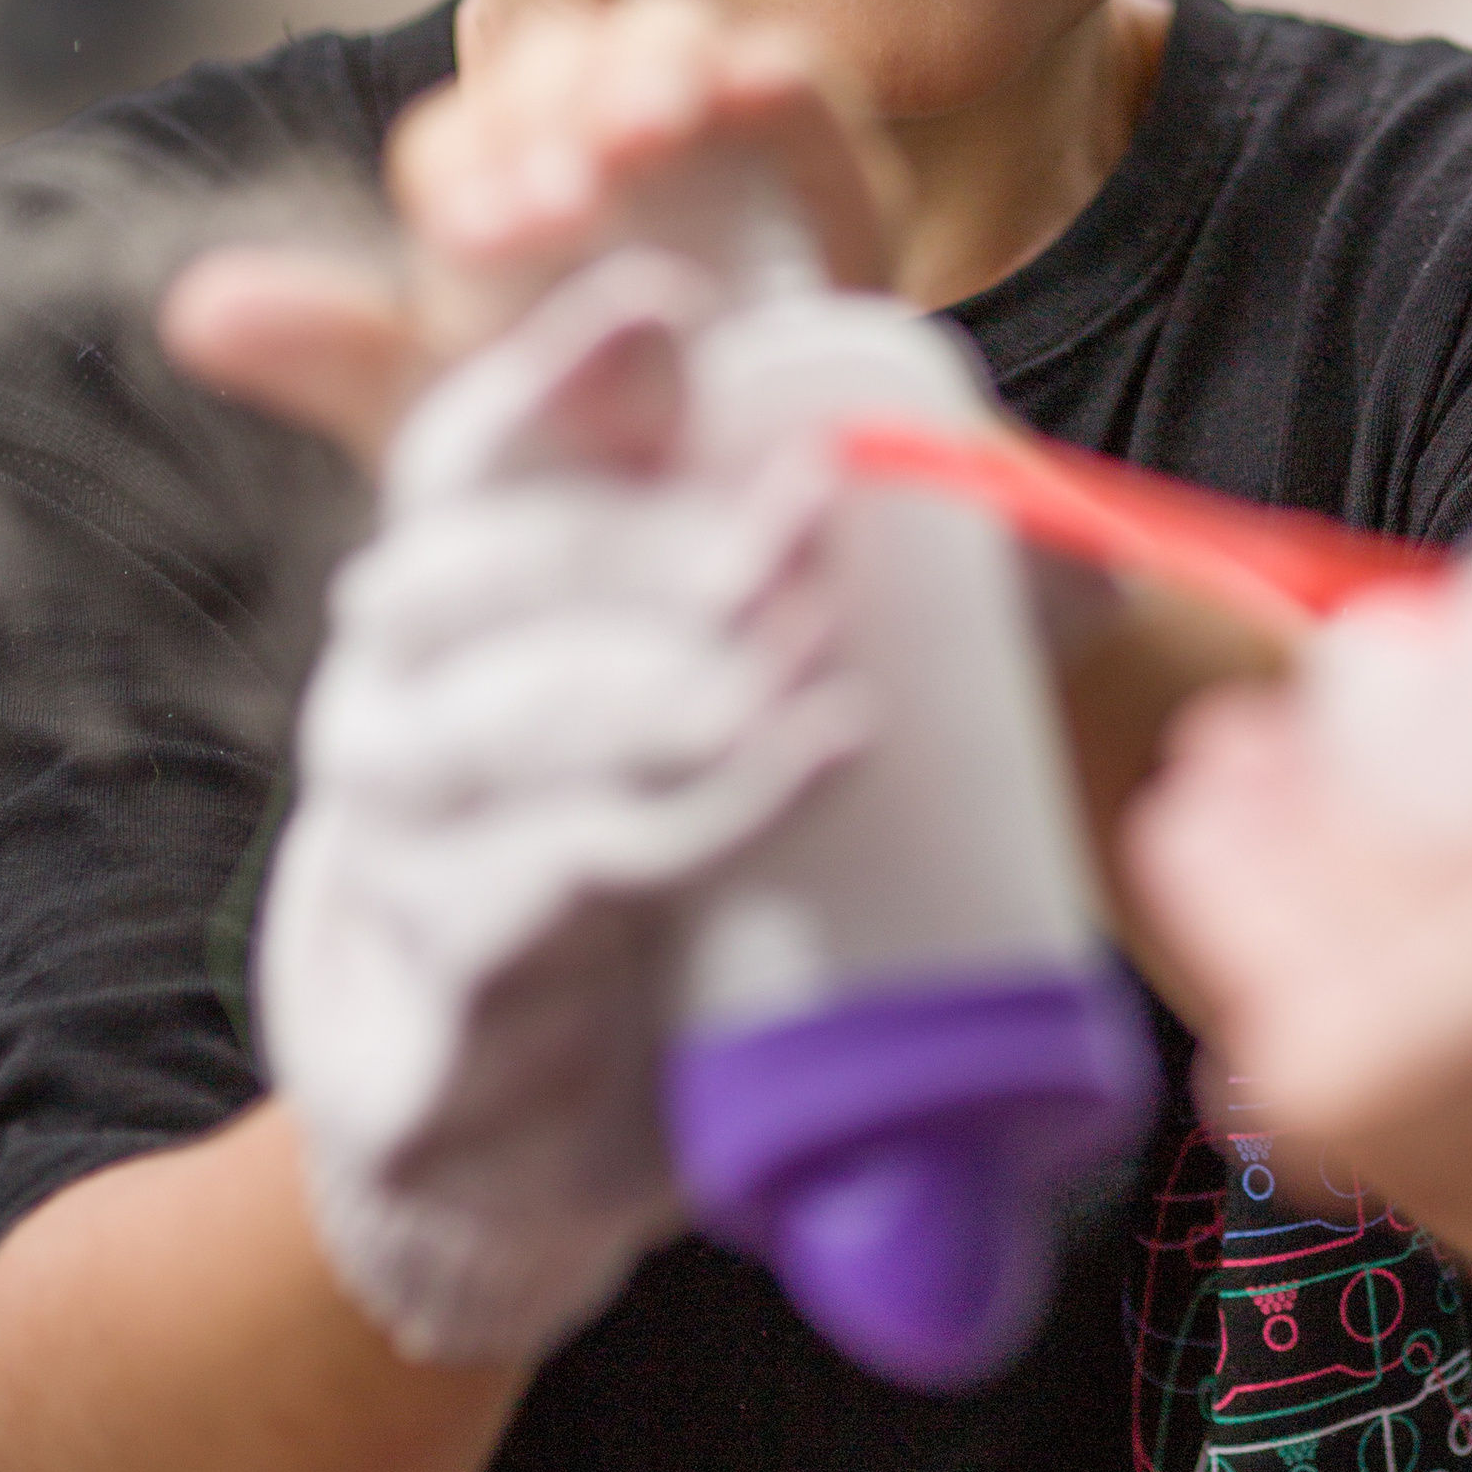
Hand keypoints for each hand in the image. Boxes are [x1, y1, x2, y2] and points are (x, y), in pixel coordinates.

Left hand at [159, 0, 906, 466]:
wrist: (750, 522)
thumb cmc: (589, 463)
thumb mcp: (462, 425)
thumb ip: (339, 356)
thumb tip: (190, 309)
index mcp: (494, 194)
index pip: (463, 140)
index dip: (469, 169)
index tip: (480, 236)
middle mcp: (593, 140)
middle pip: (556, 64)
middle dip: (549, 115)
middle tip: (559, 203)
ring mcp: (711, 135)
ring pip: (661, 34)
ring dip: (644, 72)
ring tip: (640, 137)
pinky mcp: (822, 159)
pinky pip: (794, 77)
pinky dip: (771, 73)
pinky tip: (745, 94)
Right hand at [262, 250, 868, 1364]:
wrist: (516, 1158)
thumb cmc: (641, 891)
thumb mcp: (715, 740)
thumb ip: (853, 630)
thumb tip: (1084, 555)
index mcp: (451, 606)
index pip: (466, 450)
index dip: (553, 372)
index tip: (664, 312)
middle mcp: (388, 705)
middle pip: (479, 570)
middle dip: (651, 533)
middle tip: (807, 512)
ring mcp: (392, 859)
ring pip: (509, 728)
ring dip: (676, 679)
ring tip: (822, 661)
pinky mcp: (436, 1005)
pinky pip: (551, 887)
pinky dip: (683, 823)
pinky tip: (797, 765)